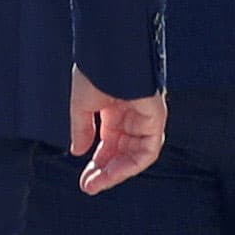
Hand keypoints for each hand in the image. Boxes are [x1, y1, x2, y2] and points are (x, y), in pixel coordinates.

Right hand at [68, 66, 166, 193]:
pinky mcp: (156, 117)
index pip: (109, 144)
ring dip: (117, 171)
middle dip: (105, 171)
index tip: (84, 180)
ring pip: (136, 154)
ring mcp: (145, 116)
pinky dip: (133, 163)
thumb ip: (82, 129)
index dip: (96, 163)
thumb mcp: (82, 104)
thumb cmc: (97, 68)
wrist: (111, 49)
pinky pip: (149, 149)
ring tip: (98, 182)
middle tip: (89, 186)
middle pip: (122, 152)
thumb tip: (78, 152)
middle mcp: (131, 115)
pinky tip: (114, 169)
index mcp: (114, 109)